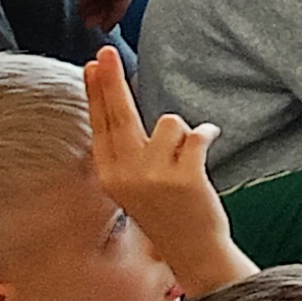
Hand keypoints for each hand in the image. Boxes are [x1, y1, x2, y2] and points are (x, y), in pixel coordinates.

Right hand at [86, 47, 233, 289]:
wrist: (193, 249)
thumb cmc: (167, 209)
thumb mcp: (134, 183)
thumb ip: (129, 148)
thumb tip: (118, 102)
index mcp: (110, 176)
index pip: (101, 124)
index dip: (97, 93)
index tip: (92, 64)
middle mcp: (126, 175)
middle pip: (120, 115)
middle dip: (113, 80)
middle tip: (105, 51)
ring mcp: (154, 177)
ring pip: (169, 123)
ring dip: (183, 135)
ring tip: (185, 164)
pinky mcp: (184, 178)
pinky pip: (198, 134)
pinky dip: (208, 134)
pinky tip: (208, 147)